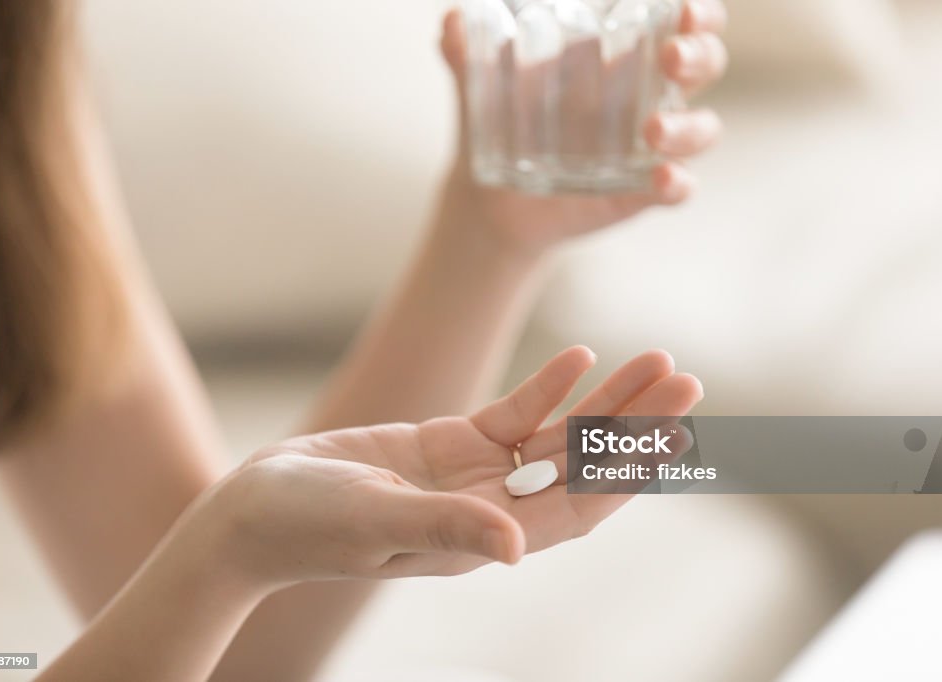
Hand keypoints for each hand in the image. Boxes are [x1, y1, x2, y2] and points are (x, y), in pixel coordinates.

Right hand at [212, 347, 700, 587]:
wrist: (255, 512)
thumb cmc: (305, 527)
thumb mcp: (374, 522)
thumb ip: (444, 528)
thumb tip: (513, 551)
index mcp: (484, 539)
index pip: (578, 506)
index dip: (630, 472)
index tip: (677, 432)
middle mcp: (491, 509)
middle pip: (582, 466)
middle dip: (635, 425)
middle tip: (686, 380)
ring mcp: (473, 476)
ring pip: (556, 436)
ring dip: (604, 402)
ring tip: (653, 360)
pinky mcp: (447, 445)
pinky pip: (512, 415)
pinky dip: (546, 387)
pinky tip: (580, 357)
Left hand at [438, 0, 728, 256]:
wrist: (489, 194)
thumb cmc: (503, 119)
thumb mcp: (482, 83)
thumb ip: (467, 51)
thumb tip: (451, 22)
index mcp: (624, 52)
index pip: (683, 20)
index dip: (697, 11)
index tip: (684, 6)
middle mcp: (649, 94)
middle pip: (706, 63)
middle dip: (699, 53)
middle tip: (672, 56)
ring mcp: (651, 146)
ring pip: (701, 129)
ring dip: (688, 127)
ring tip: (652, 131)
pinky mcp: (641, 191)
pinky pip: (677, 188)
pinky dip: (676, 184)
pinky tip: (661, 179)